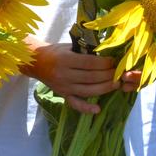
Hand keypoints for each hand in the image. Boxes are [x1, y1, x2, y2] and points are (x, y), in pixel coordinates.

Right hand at [24, 42, 140, 113]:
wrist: (36, 62)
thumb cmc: (55, 51)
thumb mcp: (68, 47)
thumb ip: (85, 51)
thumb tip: (106, 54)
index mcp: (65, 60)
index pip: (90, 63)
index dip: (105, 63)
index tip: (115, 61)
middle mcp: (64, 75)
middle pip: (92, 77)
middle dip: (109, 75)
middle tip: (119, 72)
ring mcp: (64, 87)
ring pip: (88, 91)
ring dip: (105, 88)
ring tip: (116, 84)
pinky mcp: (63, 95)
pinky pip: (75, 104)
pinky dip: (86, 108)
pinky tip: (98, 109)